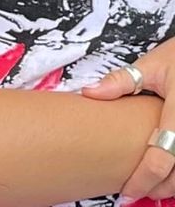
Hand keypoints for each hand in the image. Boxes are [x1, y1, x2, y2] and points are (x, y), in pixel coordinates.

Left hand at [83, 39, 174, 200]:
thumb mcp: (151, 65)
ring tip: (146, 185)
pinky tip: (165, 173)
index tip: (126, 191)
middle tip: (132, 190)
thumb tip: (90, 92)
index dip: (143, 179)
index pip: (161, 156)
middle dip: (155, 188)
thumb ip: (122, 80)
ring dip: (169, 183)